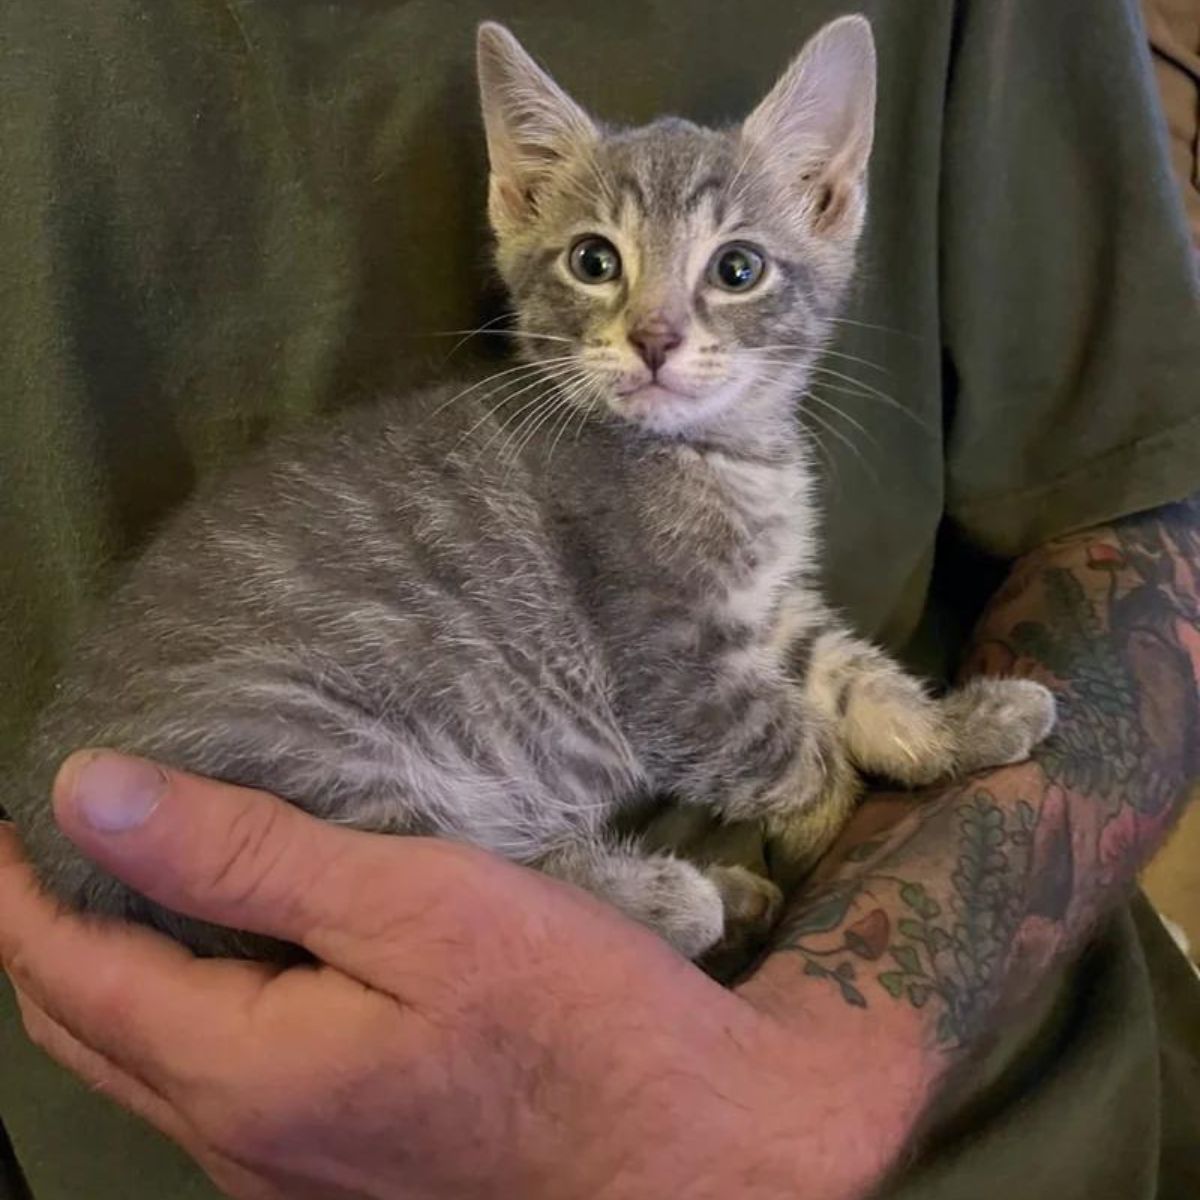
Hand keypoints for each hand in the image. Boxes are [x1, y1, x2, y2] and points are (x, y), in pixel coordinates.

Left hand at [0, 753, 933, 1199]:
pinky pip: (215, 1088)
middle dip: (44, 934)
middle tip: (55, 840)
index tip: (10, 809)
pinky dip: (183, 1012)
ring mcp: (291, 1174)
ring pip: (148, 1067)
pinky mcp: (345, 1171)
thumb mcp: (417, 907)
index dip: (18, 889)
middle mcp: (242, 1147)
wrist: (695, 1148)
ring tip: (132, 883)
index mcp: (243, 1075)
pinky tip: (236, 960)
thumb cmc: (569, 1012)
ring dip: (112, 975)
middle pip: (90, 1031)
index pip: (69, 974)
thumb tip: (92, 793)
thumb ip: (248, 857)